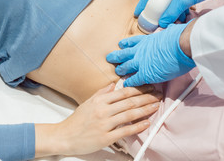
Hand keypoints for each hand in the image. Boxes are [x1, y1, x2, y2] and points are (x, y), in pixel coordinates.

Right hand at [36, 83, 160, 156]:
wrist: (65, 136)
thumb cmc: (77, 121)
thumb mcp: (87, 102)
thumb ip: (101, 93)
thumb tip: (112, 84)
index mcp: (99, 100)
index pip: (123, 92)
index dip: (138, 88)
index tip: (149, 87)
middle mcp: (102, 110)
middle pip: (129, 102)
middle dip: (146, 98)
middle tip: (158, 95)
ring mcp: (104, 124)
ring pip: (129, 115)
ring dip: (145, 110)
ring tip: (156, 106)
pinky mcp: (105, 137)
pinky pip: (125, 131)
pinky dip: (137, 126)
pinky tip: (146, 123)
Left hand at [106, 22, 195, 86]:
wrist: (182, 44)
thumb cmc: (180, 37)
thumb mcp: (171, 31)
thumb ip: (169, 31)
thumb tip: (173, 28)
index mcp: (147, 40)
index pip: (133, 41)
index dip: (126, 44)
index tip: (121, 44)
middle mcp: (141, 50)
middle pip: (125, 53)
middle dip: (117, 56)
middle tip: (110, 58)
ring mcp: (141, 61)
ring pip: (126, 66)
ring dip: (121, 69)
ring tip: (117, 71)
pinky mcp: (146, 73)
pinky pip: (135, 79)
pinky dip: (130, 82)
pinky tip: (125, 84)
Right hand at [134, 0, 223, 26]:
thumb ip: (172, 11)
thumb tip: (163, 22)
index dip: (143, 5)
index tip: (138, 14)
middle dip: (160, 12)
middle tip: (158, 22)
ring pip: (171, 1)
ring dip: (172, 12)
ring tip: (174, 21)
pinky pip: (180, 1)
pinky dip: (180, 9)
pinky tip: (183, 17)